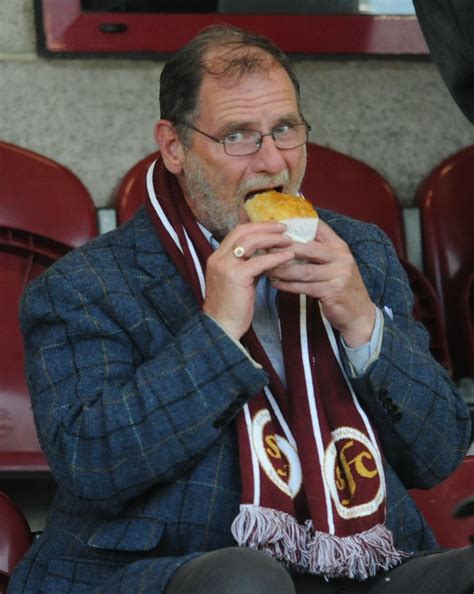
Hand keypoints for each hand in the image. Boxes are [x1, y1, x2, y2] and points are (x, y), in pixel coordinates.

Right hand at [203, 222, 293, 339]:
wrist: (221, 327)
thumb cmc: (230, 308)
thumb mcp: (236, 281)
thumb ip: (247, 266)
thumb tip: (266, 257)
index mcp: (217, 257)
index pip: (237, 232)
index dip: (256, 226)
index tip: (273, 226)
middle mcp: (219, 258)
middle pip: (243, 232)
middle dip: (265, 227)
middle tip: (284, 227)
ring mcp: (226, 266)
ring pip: (251, 242)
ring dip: (272, 238)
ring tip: (288, 240)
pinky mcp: (237, 276)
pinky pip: (260, 261)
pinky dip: (276, 257)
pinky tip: (288, 256)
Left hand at [268, 220, 375, 346]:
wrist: (358, 312)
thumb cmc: (339, 286)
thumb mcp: (334, 264)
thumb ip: (317, 252)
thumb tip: (288, 241)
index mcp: (339, 246)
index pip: (318, 227)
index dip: (297, 225)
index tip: (277, 228)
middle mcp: (341, 257)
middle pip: (308, 248)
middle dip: (284, 249)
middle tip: (265, 250)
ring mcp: (339, 274)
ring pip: (304, 270)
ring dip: (282, 270)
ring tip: (266, 269)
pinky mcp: (332, 291)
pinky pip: (304, 287)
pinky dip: (288, 286)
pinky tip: (276, 284)